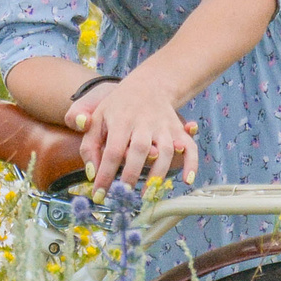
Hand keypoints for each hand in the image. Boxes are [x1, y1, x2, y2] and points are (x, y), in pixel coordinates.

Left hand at [71, 71, 200, 191]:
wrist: (148, 85)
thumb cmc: (118, 108)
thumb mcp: (97, 119)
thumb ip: (89, 145)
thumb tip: (91, 173)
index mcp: (121, 120)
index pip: (113, 151)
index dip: (106, 174)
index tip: (99, 194)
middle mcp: (144, 123)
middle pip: (140, 150)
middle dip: (132, 174)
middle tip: (124, 194)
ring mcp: (164, 127)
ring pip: (165, 151)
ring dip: (158, 174)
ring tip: (147, 195)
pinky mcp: (178, 130)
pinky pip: (190, 147)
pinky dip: (191, 163)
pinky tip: (187, 180)